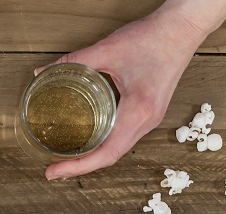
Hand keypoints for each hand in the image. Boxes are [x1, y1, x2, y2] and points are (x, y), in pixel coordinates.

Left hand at [37, 5, 211, 179]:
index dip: (78, 167)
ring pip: (118, 149)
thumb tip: (43, 73)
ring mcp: (151, 119)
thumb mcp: (107, 50)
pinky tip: (89, 140)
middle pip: (111, 156)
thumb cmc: (154, 37)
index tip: (54, 171)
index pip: (106, 153)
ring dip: (93, 157)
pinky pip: (124, 136)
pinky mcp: (150, 112)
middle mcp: (147, 121)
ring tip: (68, 159)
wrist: (182, 28)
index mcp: (138, 111)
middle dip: (81, 167)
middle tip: (54, 169)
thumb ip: (73, 62)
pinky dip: (105, 144)